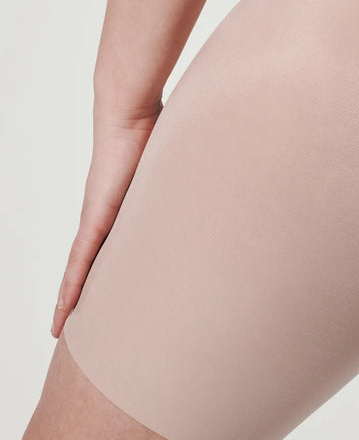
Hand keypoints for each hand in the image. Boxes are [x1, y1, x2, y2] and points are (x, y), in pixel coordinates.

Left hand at [51, 97, 162, 338]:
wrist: (131, 113)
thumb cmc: (155, 132)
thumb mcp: (172, 171)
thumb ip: (185, 186)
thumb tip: (217, 192)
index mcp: (120, 208)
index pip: (106, 248)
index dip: (99, 273)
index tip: (96, 296)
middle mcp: (102, 216)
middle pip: (86, 265)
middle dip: (78, 294)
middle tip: (71, 324)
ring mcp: (96, 217)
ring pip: (78, 268)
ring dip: (69, 297)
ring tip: (61, 326)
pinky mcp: (96, 216)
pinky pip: (81, 260)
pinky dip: (72, 284)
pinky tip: (65, 306)